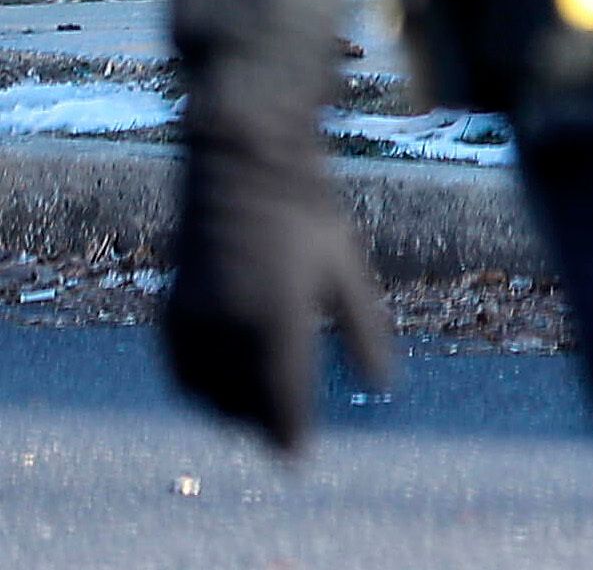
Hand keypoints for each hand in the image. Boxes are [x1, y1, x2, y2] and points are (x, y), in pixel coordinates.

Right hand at [164, 74, 394, 451]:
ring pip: (207, 393)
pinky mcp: (171, 312)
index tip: (298, 458)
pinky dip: (199, 391)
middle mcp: (232, 321)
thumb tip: (385, 385)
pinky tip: (220, 392)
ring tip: (255, 418)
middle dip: (263, 424)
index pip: (284, 391)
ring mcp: (195, 318)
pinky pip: (181, 373)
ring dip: (229, 412)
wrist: (242, 170)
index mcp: (280, 310)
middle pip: (244, 400)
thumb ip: (364, 329)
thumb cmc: (306, 215)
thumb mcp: (346, 267)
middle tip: (282, 440)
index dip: (290, 430)